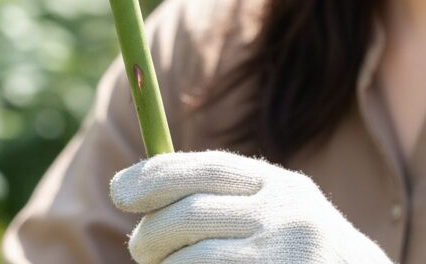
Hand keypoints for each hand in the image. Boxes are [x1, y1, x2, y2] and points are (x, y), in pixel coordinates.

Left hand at [110, 150, 393, 263]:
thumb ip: (227, 196)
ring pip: (193, 260)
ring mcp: (285, 263)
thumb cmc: (305, 256)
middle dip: (152, 232)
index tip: (120, 190)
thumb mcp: (279, 212)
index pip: (204, 170)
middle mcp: (287, 220)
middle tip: (138, 247)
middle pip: (190, 216)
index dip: (155, 176)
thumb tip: (140, 184)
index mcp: (283, 187)